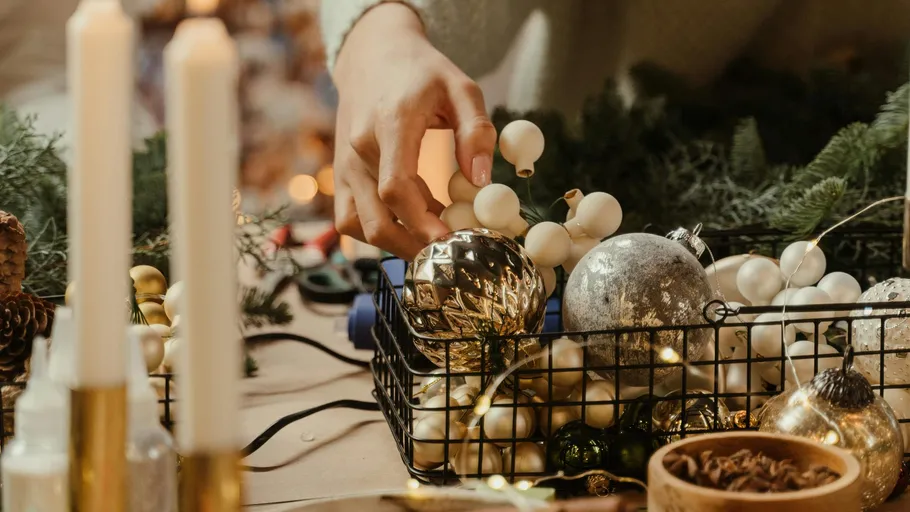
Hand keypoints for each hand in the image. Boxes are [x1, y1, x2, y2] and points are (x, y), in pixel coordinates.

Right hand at [331, 3, 495, 258]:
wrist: (372, 56)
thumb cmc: (421, 73)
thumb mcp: (461, 88)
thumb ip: (476, 131)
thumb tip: (481, 180)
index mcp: (389, 124)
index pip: (396, 186)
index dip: (422, 222)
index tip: (451, 240)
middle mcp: (359, 149)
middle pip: (376, 219)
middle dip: (413, 246)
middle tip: (449, 253)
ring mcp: (345, 166)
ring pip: (360, 227)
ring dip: (395, 245)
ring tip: (431, 241)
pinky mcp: (341, 176)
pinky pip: (350, 220)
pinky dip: (376, 234)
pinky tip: (409, 229)